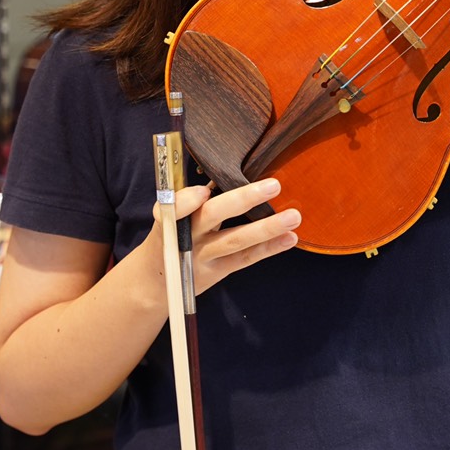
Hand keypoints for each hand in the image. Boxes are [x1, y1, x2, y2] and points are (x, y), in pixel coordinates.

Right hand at [150, 177, 299, 294]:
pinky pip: (245, 258)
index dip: (187, 200)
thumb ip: (191, 196)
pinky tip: (289, 238)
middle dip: (243, 199)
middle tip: (273, 185)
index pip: (174, 207)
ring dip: (267, 227)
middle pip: (212, 217)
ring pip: (236, 240)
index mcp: (171, 216)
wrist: (156, 281)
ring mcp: (203, 256)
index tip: (203, 191)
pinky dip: (269, 248)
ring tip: (294, 216)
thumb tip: (224, 169)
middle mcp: (186, 236)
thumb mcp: (169, 214)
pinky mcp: (217, 271)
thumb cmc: (170, 235)